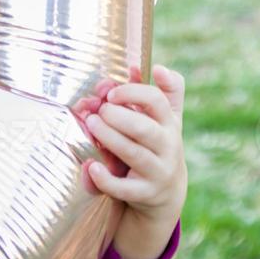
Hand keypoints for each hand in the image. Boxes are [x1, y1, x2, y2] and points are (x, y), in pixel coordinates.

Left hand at [73, 62, 186, 258]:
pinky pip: (125, 188)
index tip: (112, 93)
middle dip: (119, 117)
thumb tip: (143, 65)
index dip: (134, 93)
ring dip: (110, 139)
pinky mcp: (144, 193)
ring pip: (134, 154)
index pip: (157, 102)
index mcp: (169, 123)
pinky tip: (90, 166)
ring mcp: (158, 171)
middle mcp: (168, 147)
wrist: (166, 192)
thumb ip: (161, 91)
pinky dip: (106, 179)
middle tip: (99, 110)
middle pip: (145, 128)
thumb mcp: (166, 119)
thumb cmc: (158, 145)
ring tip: (91, 124)